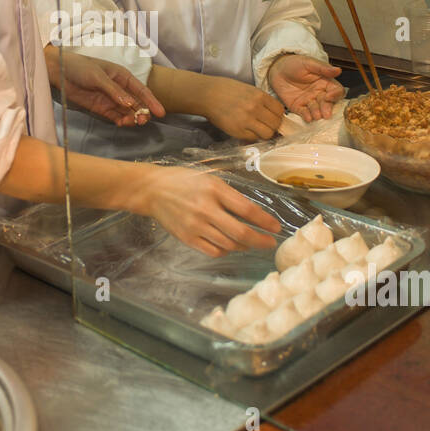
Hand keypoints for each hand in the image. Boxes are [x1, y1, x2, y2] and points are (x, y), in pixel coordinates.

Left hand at [44, 48, 164, 126]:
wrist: (59, 72)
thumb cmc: (79, 67)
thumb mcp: (98, 76)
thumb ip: (113, 91)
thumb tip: (130, 104)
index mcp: (122, 76)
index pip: (141, 90)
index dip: (152, 101)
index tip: (160, 113)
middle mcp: (119, 89)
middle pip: (137, 103)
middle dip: (142, 112)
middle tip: (143, 120)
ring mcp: (111, 99)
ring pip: (127, 112)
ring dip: (132, 118)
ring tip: (131, 122)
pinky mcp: (101, 108)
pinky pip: (115, 116)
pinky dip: (120, 121)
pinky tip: (122, 123)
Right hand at [131, 165, 279, 256]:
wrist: (152, 190)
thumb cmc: (183, 181)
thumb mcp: (210, 179)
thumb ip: (230, 195)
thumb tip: (253, 214)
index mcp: (214, 190)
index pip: (247, 210)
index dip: (265, 221)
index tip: (276, 228)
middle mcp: (206, 209)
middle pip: (240, 233)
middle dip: (260, 240)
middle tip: (270, 243)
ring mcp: (195, 226)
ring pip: (229, 245)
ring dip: (245, 246)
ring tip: (252, 243)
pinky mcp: (187, 238)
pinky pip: (213, 251)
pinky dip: (226, 251)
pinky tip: (230, 246)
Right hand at [198, 75, 284, 140]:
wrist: (208, 95)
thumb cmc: (227, 90)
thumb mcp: (248, 90)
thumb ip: (261, 100)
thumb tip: (272, 114)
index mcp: (259, 95)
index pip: (279, 110)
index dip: (277, 115)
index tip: (273, 117)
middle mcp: (255, 108)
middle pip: (276, 124)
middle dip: (273, 126)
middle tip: (265, 125)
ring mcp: (247, 120)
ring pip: (267, 134)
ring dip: (264, 133)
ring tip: (257, 129)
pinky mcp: (238, 130)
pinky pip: (253, 138)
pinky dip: (252, 136)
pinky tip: (246, 130)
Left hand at [268, 54, 344, 121]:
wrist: (276, 69)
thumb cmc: (294, 63)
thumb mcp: (309, 63)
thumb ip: (323, 68)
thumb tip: (338, 70)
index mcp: (325, 82)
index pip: (336, 91)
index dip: (335, 95)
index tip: (330, 96)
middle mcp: (319, 93)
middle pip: (328, 103)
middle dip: (327, 108)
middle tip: (326, 114)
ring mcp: (309, 101)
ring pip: (317, 110)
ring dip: (317, 113)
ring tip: (316, 116)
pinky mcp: (298, 107)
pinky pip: (304, 113)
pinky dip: (307, 117)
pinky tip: (308, 118)